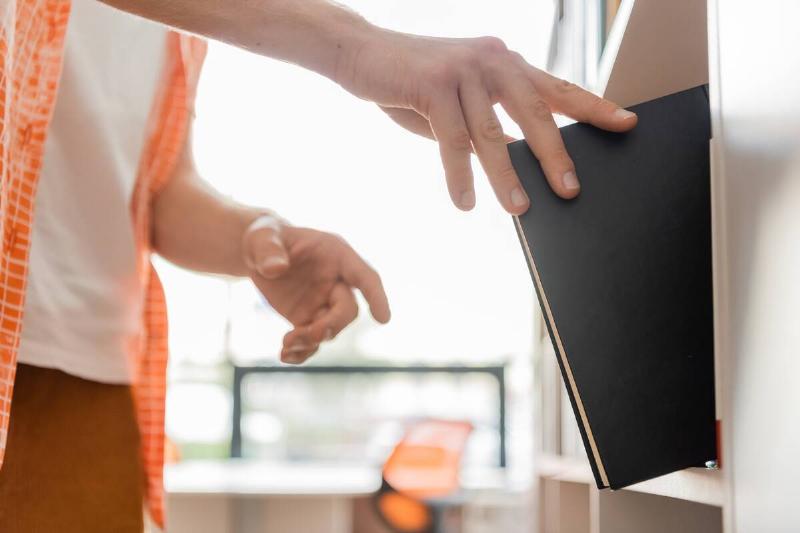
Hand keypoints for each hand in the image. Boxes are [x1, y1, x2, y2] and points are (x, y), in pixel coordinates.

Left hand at [241, 215, 390, 363]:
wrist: (258, 254)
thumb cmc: (266, 237)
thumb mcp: (262, 235)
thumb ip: (268, 248)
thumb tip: (276, 268)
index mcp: (336, 254)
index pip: (364, 276)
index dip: (376, 296)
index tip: (383, 319)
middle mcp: (336, 281)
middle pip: (347, 310)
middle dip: (331, 325)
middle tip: (304, 334)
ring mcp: (323, 302)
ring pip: (331, 329)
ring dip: (311, 341)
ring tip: (285, 345)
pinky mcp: (308, 318)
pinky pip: (313, 341)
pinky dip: (302, 353)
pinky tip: (284, 356)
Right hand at [335, 30, 637, 212]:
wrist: (362, 52)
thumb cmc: (414, 80)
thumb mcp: (460, 99)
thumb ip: (487, 122)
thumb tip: (513, 162)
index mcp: (504, 63)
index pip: (557, 87)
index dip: (594, 106)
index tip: (627, 124)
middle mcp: (491, 60)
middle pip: (536, 111)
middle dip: (556, 155)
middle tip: (571, 190)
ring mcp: (462, 70)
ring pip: (493, 131)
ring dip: (506, 175)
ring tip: (519, 208)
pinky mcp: (432, 84)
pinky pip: (452, 139)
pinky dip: (459, 175)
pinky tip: (464, 201)